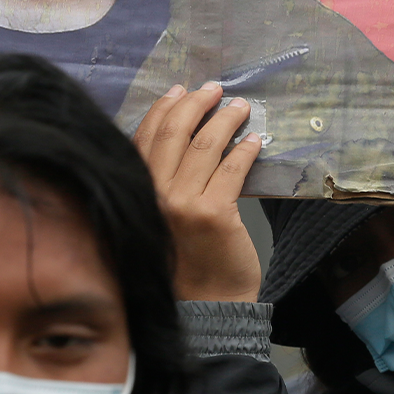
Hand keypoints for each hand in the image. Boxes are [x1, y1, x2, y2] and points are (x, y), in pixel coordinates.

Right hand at [134, 82, 262, 302]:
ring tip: (240, 107)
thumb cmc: (185, 260)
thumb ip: (162, 182)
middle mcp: (154, 194)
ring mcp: (183, 204)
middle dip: (196, 103)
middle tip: (215, 89)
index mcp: (137, 191)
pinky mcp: (215, 214)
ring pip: (205, 145)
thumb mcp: (160, 215)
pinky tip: (256, 140)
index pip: (144, 137)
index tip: (181, 90)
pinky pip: (233, 168)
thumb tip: (185, 137)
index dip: (164, 108)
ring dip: (226, 119)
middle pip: (174, 132)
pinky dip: (246, 149)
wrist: (205, 304)